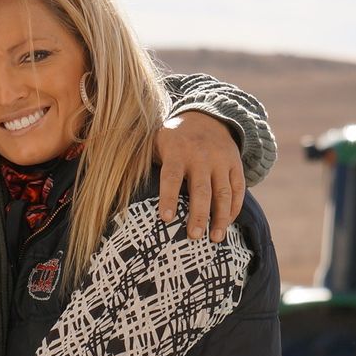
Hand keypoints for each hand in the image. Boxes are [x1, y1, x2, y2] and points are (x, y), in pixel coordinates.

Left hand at [154, 111, 243, 241]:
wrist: (209, 117)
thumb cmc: (174, 138)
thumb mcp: (156, 141)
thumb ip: (142, 159)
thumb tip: (116, 180)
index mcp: (176, 151)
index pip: (171, 176)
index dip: (169, 198)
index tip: (166, 219)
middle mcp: (201, 156)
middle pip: (201, 189)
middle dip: (198, 214)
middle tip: (194, 236)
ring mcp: (221, 160)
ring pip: (224, 192)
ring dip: (221, 217)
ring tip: (215, 238)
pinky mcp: (235, 165)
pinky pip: (238, 189)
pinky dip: (234, 208)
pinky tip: (228, 223)